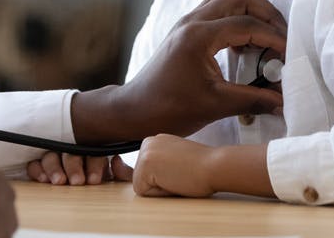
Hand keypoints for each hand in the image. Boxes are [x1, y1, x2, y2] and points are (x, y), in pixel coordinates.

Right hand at [26, 153, 132, 185]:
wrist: (81, 187)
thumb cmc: (99, 179)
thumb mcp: (115, 177)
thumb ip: (122, 173)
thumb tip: (117, 162)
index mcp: (93, 149)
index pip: (93, 151)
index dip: (94, 164)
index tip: (94, 180)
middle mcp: (72, 149)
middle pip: (70, 151)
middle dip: (73, 166)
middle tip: (77, 181)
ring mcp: (54, 155)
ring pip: (51, 154)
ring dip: (54, 167)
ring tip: (59, 181)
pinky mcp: (39, 164)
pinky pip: (34, 162)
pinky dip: (37, 169)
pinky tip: (43, 179)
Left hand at [72, 0, 286, 142]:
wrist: (135, 110)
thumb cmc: (169, 108)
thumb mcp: (216, 105)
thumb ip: (254, 99)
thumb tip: (283, 100)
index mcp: (199, 35)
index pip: (246, 23)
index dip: (274, 37)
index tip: (289, 56)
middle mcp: (192, 20)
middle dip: (266, 12)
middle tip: (281, 37)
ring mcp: (187, 22)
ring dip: (250, 11)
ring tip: (266, 39)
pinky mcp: (186, 29)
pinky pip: (216, 9)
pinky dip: (236, 18)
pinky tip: (245, 44)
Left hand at [134, 136, 272, 198]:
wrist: (215, 165)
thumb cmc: (201, 167)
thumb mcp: (172, 162)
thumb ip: (151, 166)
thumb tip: (117, 168)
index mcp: (153, 141)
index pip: (147, 172)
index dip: (165, 179)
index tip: (180, 169)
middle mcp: (146, 142)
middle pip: (142, 179)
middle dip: (160, 184)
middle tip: (181, 173)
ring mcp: (144, 152)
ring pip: (142, 186)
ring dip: (160, 189)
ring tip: (179, 176)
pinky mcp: (144, 165)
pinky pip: (144, 192)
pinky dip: (160, 193)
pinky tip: (174, 180)